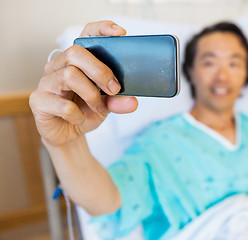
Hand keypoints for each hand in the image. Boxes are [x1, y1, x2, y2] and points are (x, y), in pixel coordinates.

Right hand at [29, 21, 137, 145]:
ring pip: (69, 75)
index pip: (85, 35)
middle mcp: (58, 66)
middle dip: (100, 71)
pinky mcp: (38, 100)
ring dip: (91, 95)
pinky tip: (80, 118)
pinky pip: (63, 104)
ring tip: (99, 109)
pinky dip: (78, 114)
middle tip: (114, 89)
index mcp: (77, 61)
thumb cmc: (85, 112)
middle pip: (75, 52)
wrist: (67, 134)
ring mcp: (47, 82)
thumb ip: (117, 101)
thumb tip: (132, 102)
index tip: (120, 33)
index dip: (101, 29)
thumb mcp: (106, 105)